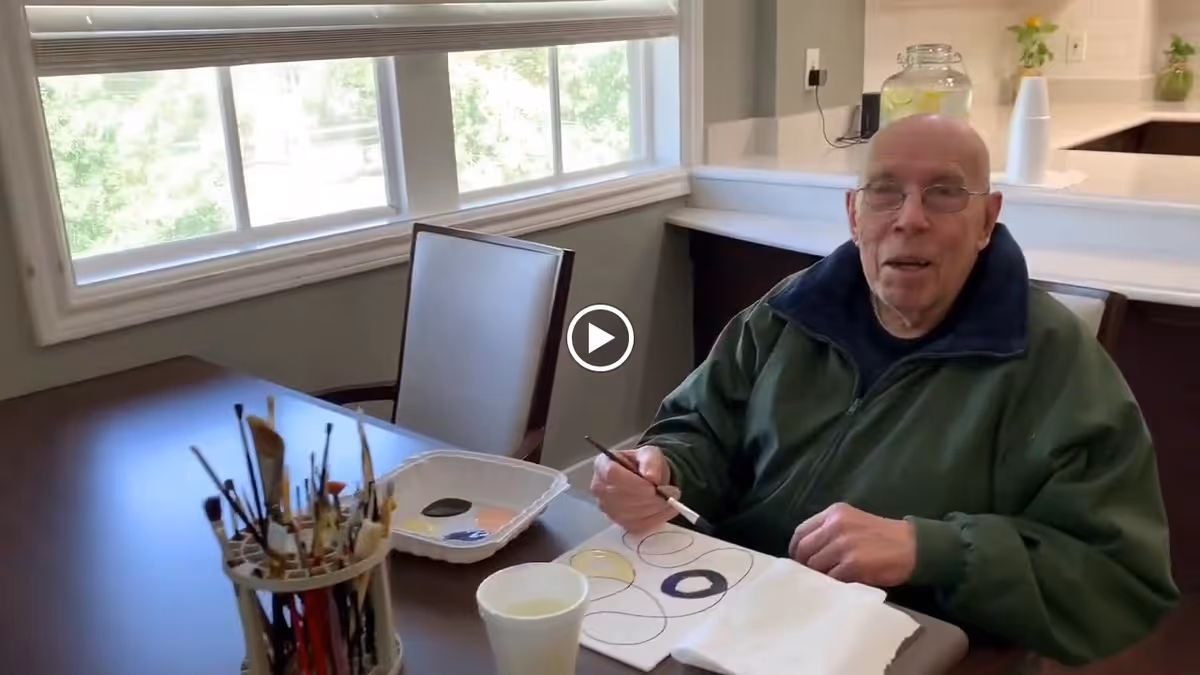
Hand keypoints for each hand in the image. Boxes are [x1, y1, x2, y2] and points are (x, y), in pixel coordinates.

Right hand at [590, 446, 680, 533]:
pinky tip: (665, 510)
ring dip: (653, 509)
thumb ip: (650, 461)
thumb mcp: (651, 454)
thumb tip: (651, 477)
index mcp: (602, 465)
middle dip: (647, 498)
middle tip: (669, 494)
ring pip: (629, 514)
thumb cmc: (646, 464)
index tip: (653, 486)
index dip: (633, 482)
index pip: (611, 474)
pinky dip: (655, 519)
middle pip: (619, 496)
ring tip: (670, 500)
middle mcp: (599, 488)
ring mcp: (607, 508)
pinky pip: (637, 526)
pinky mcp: (619, 523)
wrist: (650, 479)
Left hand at [788, 503, 915, 586]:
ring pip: (815, 566)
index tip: (799, 562)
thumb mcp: (852, 522)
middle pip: (804, 550)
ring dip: (819, 576)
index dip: (796, 550)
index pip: (801, 532)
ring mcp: (844, 544)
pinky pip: (831, 578)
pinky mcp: (853, 563)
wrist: (912, 546)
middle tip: (813, 575)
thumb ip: (829, 531)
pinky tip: (840, 585)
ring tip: (829, 580)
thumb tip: (804, 553)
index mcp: (834, 513)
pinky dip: (833, 584)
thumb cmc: (882, 537)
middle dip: (805, 565)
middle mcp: (836, 525)